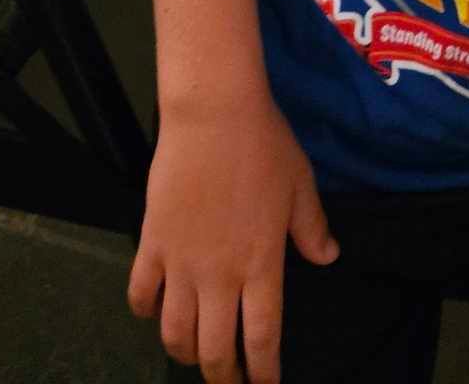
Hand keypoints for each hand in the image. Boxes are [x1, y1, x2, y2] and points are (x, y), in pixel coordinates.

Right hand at [127, 95, 337, 383]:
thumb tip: (327, 258)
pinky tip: (155, 311)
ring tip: (197, 354)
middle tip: (230, 382)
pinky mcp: (152, 243)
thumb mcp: (301, 186)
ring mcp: (181, 262)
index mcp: (261, 264)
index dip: (263, 372)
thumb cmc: (265, 145)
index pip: (261, 338)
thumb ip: (313, 229)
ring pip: (175, 332)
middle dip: (223, 377)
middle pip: (214, 350)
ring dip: (185, 352)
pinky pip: (141, 294)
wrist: (214, 112)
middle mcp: (219, 275)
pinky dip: (145, 312)